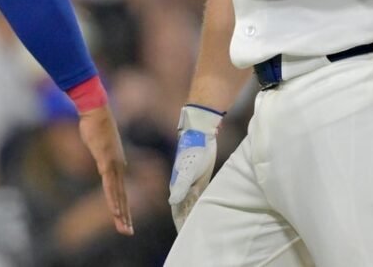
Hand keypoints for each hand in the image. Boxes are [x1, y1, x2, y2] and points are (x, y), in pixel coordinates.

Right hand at [77, 104, 132, 235]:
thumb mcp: (97, 143)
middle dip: (125, 215)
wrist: (96, 109)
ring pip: (117, 194)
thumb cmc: (95, 123)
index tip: (125, 220)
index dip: (123, 206)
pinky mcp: (106, 161)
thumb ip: (99, 153)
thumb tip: (98, 155)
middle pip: (122, 195)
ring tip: (124, 227)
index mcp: (116, 163)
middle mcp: (118, 165)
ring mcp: (113, 164)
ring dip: (120, 212)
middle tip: (128, 232)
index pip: (120, 190)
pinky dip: (113, 199)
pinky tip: (115, 210)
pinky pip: (110, 184)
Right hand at [169, 104, 222, 231]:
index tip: (182, 237)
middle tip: (187, 238)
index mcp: (178, 186)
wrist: (199, 134)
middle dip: (183, 222)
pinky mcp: (200, 179)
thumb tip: (172, 202)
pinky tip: (199, 213)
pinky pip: (198, 197)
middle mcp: (183, 187)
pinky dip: (197, 206)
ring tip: (192, 229)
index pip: (177, 210)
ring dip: (190, 215)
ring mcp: (191, 183)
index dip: (179, 223)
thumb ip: (180, 186)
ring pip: (190, 204)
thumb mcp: (188, 169)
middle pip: (183, 209)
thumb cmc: (194, 151)